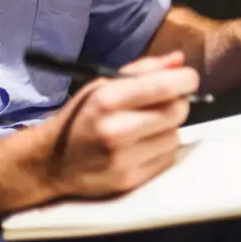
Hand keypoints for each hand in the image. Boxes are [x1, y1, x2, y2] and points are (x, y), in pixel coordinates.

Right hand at [43, 51, 198, 197]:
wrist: (52, 163)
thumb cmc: (83, 116)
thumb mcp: (103, 85)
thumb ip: (143, 70)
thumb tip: (179, 60)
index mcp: (108, 100)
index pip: (165, 86)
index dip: (185, 80)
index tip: (187, 79)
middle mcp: (116, 130)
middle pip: (177, 111)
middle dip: (178, 103)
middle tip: (165, 102)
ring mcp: (124, 159)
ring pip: (176, 136)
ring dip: (169, 128)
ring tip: (147, 127)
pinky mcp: (131, 180)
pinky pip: (168, 158)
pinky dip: (162, 149)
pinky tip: (143, 145)